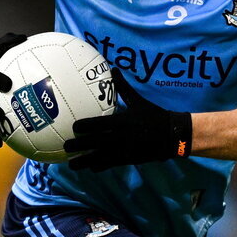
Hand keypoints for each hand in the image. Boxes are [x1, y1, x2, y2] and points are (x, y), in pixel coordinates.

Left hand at [64, 70, 191, 170]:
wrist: (171, 135)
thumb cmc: (154, 115)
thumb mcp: (138, 100)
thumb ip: (123, 87)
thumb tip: (113, 69)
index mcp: (120, 122)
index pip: (97, 125)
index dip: (83, 127)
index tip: (73, 127)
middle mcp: (119, 138)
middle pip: (93, 143)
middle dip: (77, 146)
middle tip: (65, 146)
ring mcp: (122, 151)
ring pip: (98, 158)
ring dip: (83, 162)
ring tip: (71, 165)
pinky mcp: (127, 160)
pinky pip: (109, 165)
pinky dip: (98, 166)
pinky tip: (90, 168)